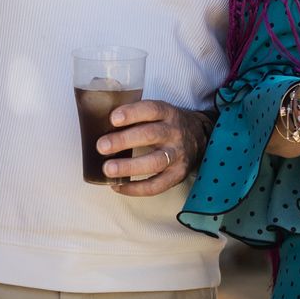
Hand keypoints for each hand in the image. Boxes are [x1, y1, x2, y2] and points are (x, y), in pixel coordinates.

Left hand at [95, 100, 211, 196]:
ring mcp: (178, 155)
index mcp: (168, 113)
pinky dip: (136, 188)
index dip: (132, 113)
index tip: (113, 118)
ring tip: (108, 169)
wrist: (200, 138)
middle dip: (124, 141)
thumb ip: (137, 115)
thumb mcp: (159, 112)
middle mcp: (174, 133)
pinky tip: (117, 186)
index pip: (151, 110)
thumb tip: (99, 122)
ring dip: (129, 167)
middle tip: (102, 146)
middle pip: (150, 135)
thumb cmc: (167, 124)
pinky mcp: (178, 175)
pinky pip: (156, 185)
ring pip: (155, 162)